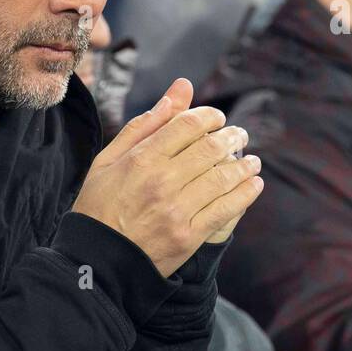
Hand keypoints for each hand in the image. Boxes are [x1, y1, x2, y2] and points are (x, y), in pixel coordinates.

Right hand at [71, 78, 262, 277]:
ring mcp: (176, 210)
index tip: (217, 118)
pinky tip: (253, 185)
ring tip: (251, 161)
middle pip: (210, 148)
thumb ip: (145, 124)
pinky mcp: (189, 236)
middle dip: (232, 136)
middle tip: (239, 135)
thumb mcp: (109, 160)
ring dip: (244, 165)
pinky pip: (226, 209)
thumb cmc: (100, 205)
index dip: (209, 116)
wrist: (98, 260)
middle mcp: (161, 182)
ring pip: (223, 178)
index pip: (187, 125)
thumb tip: (180, 89)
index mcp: (140, 160)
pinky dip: (246, 194)